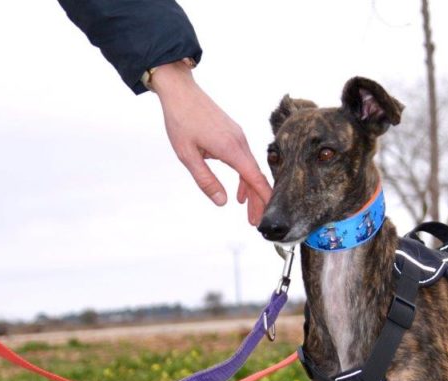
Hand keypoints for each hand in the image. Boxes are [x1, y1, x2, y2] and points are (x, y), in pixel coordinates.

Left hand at [148, 61, 272, 224]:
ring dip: (252, 190)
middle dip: (259, 201)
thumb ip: (206, 180)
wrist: (180, 90)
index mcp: (232, 149)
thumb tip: (222, 202)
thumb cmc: (180, 120)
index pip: (256, 179)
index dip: (264, 200)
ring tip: (248, 210)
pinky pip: (245, 160)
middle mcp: (240, 143)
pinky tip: (239, 190)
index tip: (266, 217)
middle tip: (255, 222)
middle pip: (257, 177)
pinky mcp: (233, 134)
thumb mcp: (187, 155)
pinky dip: (245, 177)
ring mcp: (238, 137)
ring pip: (251, 169)